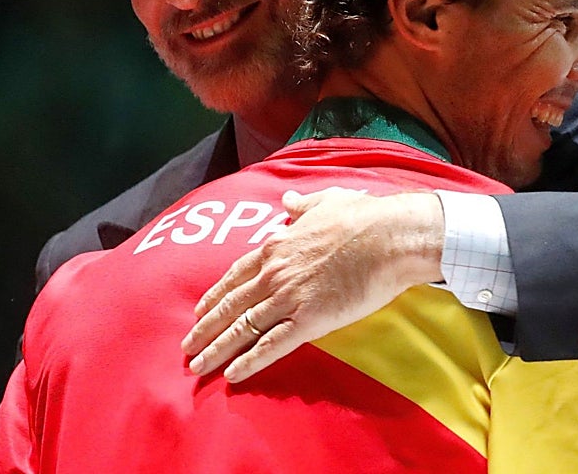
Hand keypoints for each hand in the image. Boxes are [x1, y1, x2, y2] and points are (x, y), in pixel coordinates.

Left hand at [180, 186, 444, 382]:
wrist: (390, 236)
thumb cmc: (364, 216)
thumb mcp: (326, 201)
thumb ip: (301, 206)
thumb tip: (287, 201)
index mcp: (277, 245)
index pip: (236, 275)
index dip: (215, 296)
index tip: (200, 311)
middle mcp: (275, 272)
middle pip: (231, 305)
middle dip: (206, 329)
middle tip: (187, 347)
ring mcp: (289, 297)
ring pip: (243, 328)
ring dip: (217, 350)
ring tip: (198, 366)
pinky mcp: (309, 319)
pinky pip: (271, 345)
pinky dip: (249, 362)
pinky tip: (232, 375)